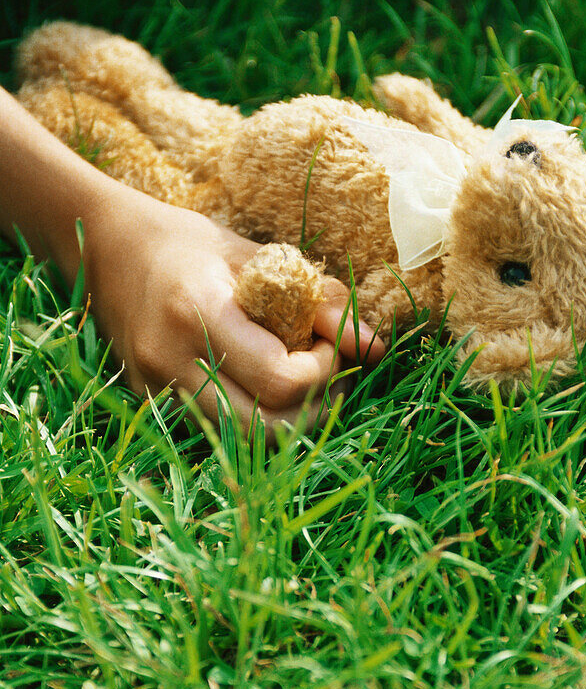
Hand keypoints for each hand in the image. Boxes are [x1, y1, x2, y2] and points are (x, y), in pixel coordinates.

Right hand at [82, 192, 384, 435]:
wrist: (106, 250)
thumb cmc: (190, 245)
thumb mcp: (260, 256)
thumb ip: (321, 301)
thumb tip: (376, 348)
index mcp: (199, 311)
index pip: (281, 379)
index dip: (323, 371)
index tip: (329, 345)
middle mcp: (172, 360)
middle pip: (267, 429)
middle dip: (314, 410)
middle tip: (329, 379)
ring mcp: (158, 390)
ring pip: (244, 443)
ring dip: (288, 423)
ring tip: (304, 388)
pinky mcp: (153, 405)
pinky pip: (219, 432)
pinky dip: (254, 418)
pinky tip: (265, 391)